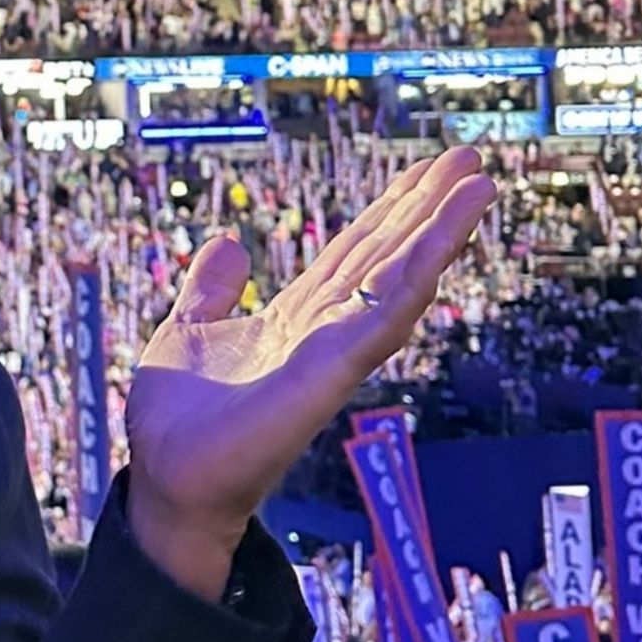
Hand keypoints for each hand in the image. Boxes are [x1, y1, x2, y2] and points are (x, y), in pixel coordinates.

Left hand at [122, 147, 495, 596]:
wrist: (165, 483)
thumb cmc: (177, 424)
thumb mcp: (190, 330)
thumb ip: (211, 289)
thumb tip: (229, 242)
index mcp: (295, 320)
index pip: (354, 254)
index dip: (390, 210)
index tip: (424, 170)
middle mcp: (323, 335)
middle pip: (386, 257)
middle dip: (427, 208)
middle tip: (467, 158)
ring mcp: (330, 357)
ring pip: (396, 283)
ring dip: (437, 235)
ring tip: (476, 188)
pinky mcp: (323, 380)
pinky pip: (375, 324)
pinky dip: (409, 284)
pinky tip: (438, 248)